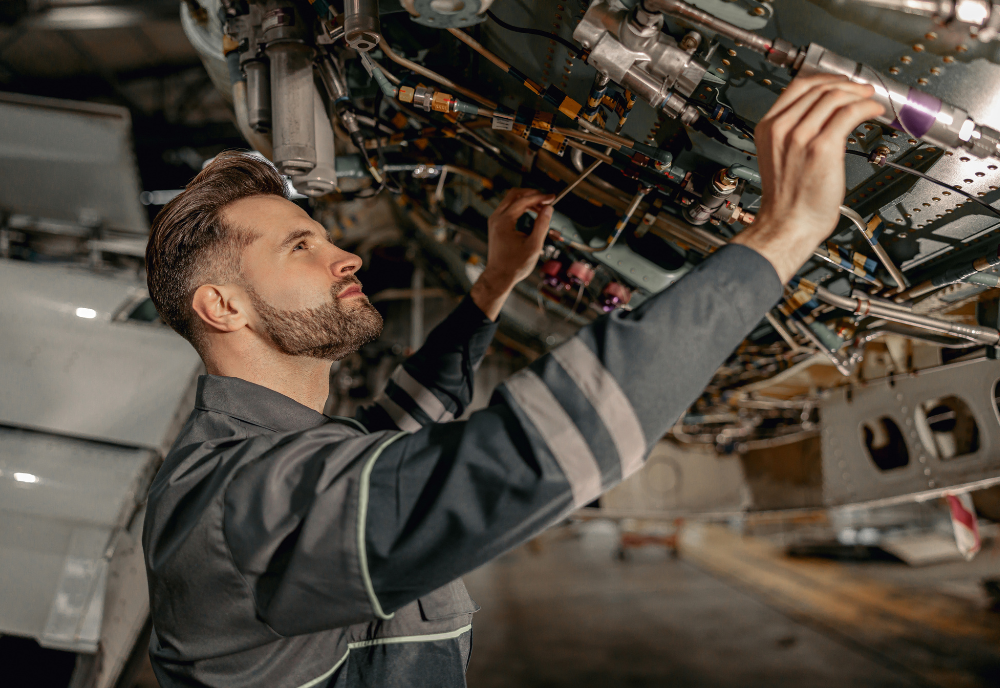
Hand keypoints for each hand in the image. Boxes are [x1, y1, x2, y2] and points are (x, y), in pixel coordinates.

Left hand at [471, 188, 553, 319]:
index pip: (523, 201)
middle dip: (532, 194)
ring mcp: (494, 220)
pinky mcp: (496, 224)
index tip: (553, 197)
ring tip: (543, 209)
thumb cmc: (516, 265)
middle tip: (547, 200)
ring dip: (528, 200)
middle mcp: (496, 217)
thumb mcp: (534, 246)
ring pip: (512, 200)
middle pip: (514, 194)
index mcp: (503, 221)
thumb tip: (549, 208)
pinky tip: (534, 213)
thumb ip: (542, 225)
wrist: (499, 276)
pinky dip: (522, 207)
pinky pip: (509, 208)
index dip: (539, 197)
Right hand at [731, 74, 885, 282]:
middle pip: (819, 88)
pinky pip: (850, 114)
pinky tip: (873, 111)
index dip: (825, 78)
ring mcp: (800, 137)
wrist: (787, 224)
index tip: (841, 82)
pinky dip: (866, 107)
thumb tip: (822, 113)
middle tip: (862, 90)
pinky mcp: (822, 147)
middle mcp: (782, 129)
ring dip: (859, 94)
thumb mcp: (779, 156)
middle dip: (847, 84)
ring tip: (870, 100)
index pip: (799, 86)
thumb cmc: (787, 199)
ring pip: (835, 97)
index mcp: (768, 128)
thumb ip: (792, 132)